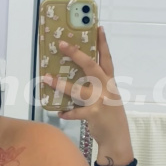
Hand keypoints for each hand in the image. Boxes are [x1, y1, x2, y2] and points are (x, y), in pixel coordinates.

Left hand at [41, 26, 130, 150]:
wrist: (118, 138)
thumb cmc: (111, 115)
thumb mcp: (109, 97)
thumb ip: (97, 86)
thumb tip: (76, 76)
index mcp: (110, 82)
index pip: (107, 59)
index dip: (103, 43)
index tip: (98, 28)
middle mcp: (106, 88)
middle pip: (91, 67)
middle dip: (76, 54)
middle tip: (62, 44)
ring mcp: (101, 101)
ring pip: (78, 90)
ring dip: (61, 84)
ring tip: (47, 78)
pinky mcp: (94, 114)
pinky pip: (76, 112)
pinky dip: (67, 112)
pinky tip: (59, 112)